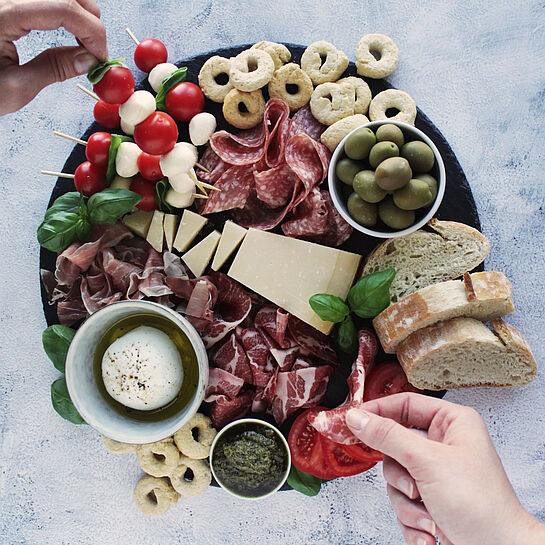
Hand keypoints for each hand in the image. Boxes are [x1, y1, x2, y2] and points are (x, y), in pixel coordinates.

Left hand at [0, 0, 106, 113]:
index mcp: (1, 15)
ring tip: (83, 42)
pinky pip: (40, 0)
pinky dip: (60, 11)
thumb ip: (54, 69)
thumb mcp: (15, 88)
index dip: (92, 31)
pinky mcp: (5, 4)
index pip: (63, 8)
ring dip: (77, 11)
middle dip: (88, 18)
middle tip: (95, 50)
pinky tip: (66, 32)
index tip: (101, 57)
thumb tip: (89, 60)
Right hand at [346, 393, 544, 544]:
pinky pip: (402, 500)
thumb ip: (388, 436)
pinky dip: (411, 518)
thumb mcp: (427, 462)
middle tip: (412, 486)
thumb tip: (358, 417)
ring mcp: (436, 472)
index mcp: (452, 422)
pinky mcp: (431, 498)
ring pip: (395, 476)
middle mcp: (444, 444)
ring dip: (406, 502)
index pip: (405, 403)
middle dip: (400, 475)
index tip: (354, 420)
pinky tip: (430, 528)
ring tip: (427, 514)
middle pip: (395, 444)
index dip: (379, 411)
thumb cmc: (480, 505)